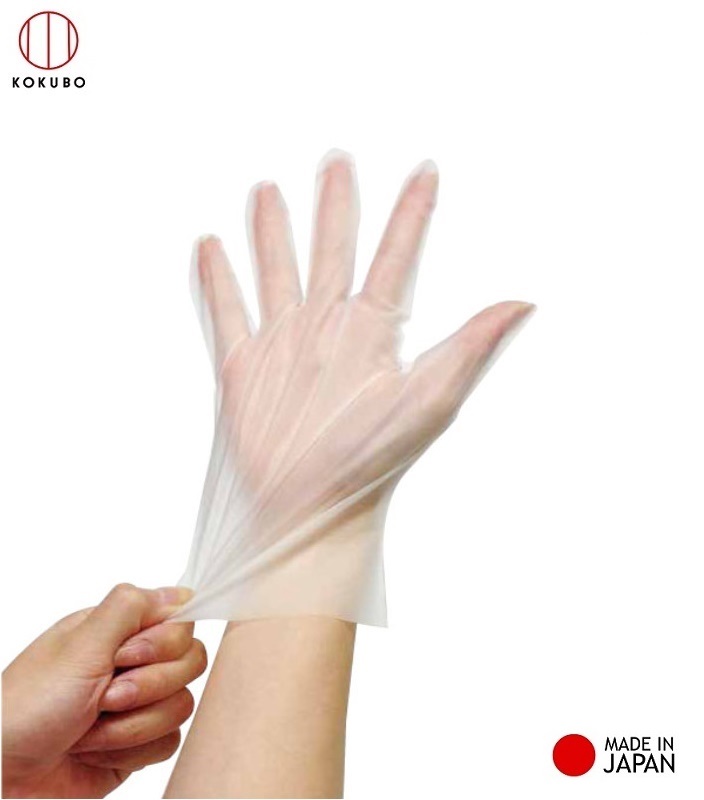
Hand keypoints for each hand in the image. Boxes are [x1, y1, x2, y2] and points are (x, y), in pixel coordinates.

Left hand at [2, 584, 206, 798]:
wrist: (2, 774)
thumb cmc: (28, 706)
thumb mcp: (80, 646)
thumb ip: (130, 608)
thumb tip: (175, 589)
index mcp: (120, 629)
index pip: (181, 617)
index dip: (166, 641)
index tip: (128, 656)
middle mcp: (134, 661)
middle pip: (190, 661)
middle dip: (147, 687)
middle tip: (105, 697)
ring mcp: (139, 703)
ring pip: (181, 705)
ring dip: (132, 726)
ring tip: (90, 730)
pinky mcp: (138, 742)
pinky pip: (169, 742)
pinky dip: (131, 751)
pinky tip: (94, 752)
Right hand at [177, 151, 534, 624]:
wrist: (310, 508)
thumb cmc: (371, 461)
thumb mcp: (430, 399)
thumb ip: (471, 348)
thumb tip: (524, 301)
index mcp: (373, 329)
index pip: (397, 256)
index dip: (412, 214)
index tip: (427, 171)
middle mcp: (329, 327)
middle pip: (332, 249)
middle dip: (335, 205)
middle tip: (337, 159)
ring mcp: (285, 343)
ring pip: (277, 270)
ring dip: (273, 232)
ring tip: (269, 190)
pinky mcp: (244, 366)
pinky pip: (228, 311)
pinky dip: (218, 280)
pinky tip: (211, 248)